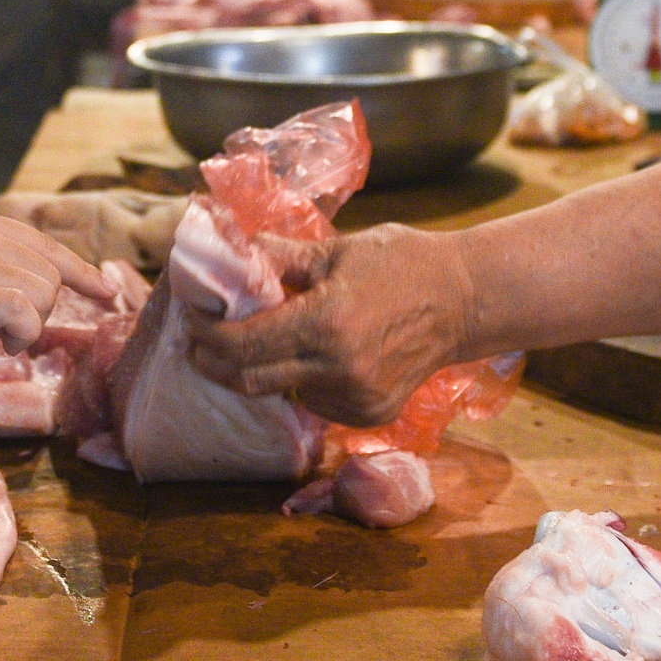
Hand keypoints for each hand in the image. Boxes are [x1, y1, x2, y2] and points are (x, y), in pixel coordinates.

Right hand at [0, 204, 118, 359]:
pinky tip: (0, 345)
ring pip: (42, 291)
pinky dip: (22, 335)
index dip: (80, 269)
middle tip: (7, 334)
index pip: (42, 242)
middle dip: (40, 309)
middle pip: (49, 271)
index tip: (106, 289)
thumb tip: (16, 297)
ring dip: (28, 324)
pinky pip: (24, 312)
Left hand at [185, 226, 474, 425]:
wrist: (466, 300)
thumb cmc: (403, 263)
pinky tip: (313, 356)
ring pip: (282, 393)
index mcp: (326, 323)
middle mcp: (338, 369)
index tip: (194, 320)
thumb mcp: (338, 250)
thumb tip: (227, 246)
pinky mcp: (369, 414)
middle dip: (219, 361)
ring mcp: (356, 398)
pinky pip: (315, 402)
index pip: (242, 344)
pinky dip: (302, 381)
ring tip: (264, 338)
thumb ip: (279, 256)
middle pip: (250, 379)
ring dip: (263, 369)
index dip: (207, 336)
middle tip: (203, 341)